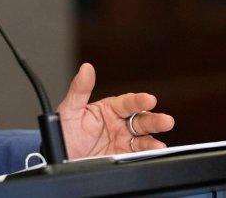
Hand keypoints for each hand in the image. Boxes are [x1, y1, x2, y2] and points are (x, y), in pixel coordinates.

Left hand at [57, 63, 174, 158]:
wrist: (58, 157)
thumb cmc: (64, 131)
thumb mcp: (69, 109)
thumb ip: (80, 89)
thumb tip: (86, 68)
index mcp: (108, 109)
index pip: (127, 103)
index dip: (139, 100)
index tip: (150, 99)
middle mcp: (119, 124)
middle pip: (141, 120)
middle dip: (155, 120)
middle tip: (166, 121)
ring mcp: (122, 141)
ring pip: (143, 138)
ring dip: (153, 141)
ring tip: (159, 145)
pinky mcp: (122, 157)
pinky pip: (137, 155)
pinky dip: (146, 154)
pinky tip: (152, 153)